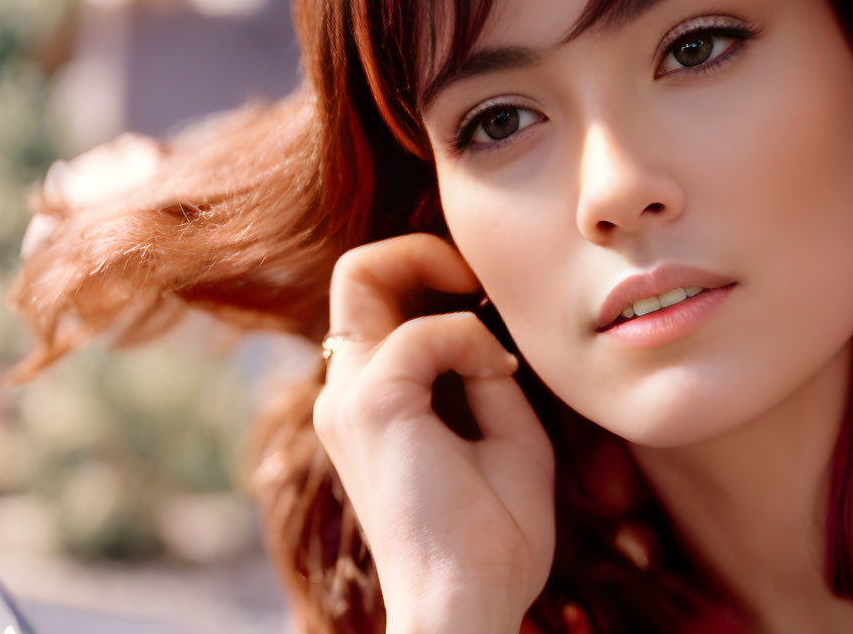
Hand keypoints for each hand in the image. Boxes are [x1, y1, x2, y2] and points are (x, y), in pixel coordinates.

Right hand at [313, 234, 555, 632]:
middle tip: (477, 282)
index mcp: (370, 400)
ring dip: (443, 286)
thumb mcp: (506, 432)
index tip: (484, 297)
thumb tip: (485, 332)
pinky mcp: (370, 407)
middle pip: (356, 270)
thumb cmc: (494, 533)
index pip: (375, 299)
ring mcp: (349, 396)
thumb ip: (486, 374)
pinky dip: (470, 341)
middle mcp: (346, 391)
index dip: (428, 273)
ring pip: (364, 274)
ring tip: (494, 350)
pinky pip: (422, 334)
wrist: (472, 601)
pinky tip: (498, 380)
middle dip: (422, 252)